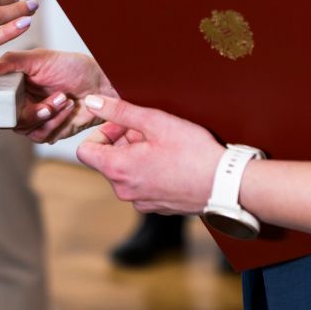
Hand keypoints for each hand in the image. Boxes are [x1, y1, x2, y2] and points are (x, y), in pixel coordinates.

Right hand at [0, 49, 116, 141]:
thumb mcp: (40, 58)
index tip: (0, 95)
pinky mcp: (48, 130)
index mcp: (15, 82)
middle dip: (25, 110)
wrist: (102, 84)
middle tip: (44, 102)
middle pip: (5, 116)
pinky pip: (40, 134)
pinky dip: (55, 121)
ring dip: (44, 114)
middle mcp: (21, 101)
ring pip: (22, 127)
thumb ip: (12, 61)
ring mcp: (34, 117)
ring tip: (63, 98)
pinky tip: (67, 107)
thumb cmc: (75, 67)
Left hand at [74, 95, 223, 215]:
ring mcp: (140, 202)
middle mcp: (124, 190)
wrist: (225, 184)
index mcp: (118, 170)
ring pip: (126, 172)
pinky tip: (172, 161)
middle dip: (124, 141)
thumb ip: (119, 111)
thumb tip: (92, 102)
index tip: (124, 125)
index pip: (85, 150)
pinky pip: (142, 184)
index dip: (102, 132)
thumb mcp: (155, 121)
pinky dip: (149, 170)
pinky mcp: (155, 206)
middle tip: (150, 130)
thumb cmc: (193, 153)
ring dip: (137, 155)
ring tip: (164, 145)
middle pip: (107, 160)